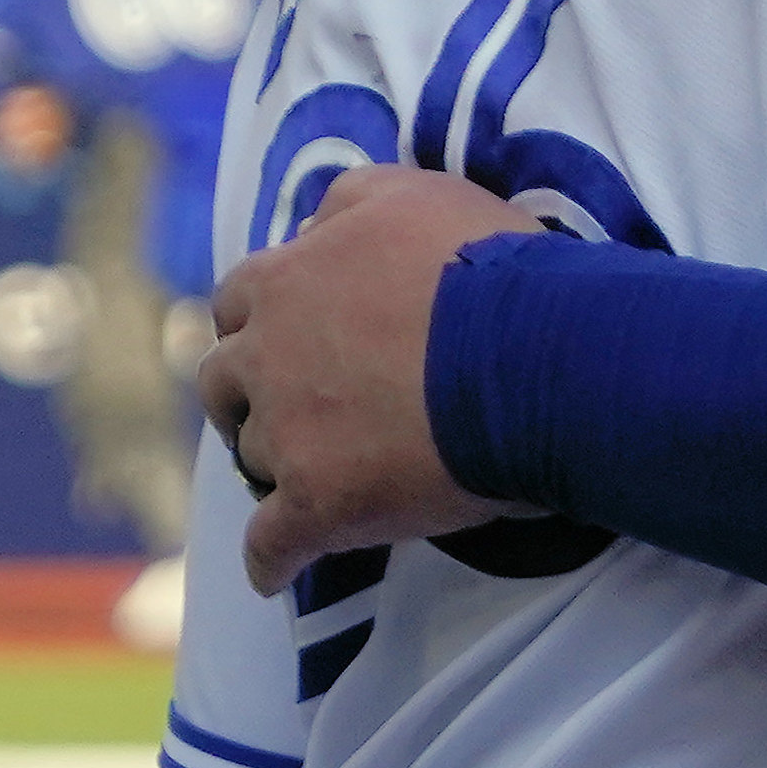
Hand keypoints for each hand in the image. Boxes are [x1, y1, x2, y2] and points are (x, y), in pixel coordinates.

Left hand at [210, 164, 541, 588]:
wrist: (540, 356)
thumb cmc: (490, 269)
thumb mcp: (416, 193)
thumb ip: (349, 202)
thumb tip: (312, 224)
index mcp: (287, 280)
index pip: (239, 300)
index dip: (264, 322)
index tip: (293, 340)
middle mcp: (269, 354)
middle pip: (225, 382)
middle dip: (248, 395)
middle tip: (291, 411)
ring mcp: (288, 435)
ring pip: (255, 461)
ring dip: (278, 469)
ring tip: (319, 482)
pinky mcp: (318, 505)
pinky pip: (271, 546)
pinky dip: (272, 562)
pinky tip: (279, 575)